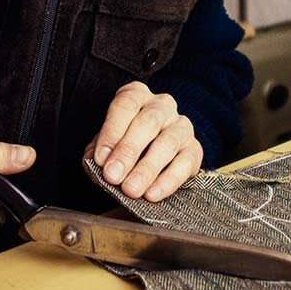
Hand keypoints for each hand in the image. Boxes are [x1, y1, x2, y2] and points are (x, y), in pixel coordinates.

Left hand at [88, 81, 201, 202]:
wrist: (159, 151)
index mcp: (137, 96)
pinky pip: (185, 163)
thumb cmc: (127, 142)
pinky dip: (167, 181)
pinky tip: (152, 194)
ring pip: (168, 143)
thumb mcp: (108, 140)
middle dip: (128, 150)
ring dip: (147, 169)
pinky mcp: (195, 149)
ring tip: (131, 189)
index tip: (100, 158)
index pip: (125, 105)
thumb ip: (99, 150)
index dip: (112, 131)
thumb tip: (95, 163)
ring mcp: (181, 126)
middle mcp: (162, 105)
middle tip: (113, 175)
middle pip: (148, 122)